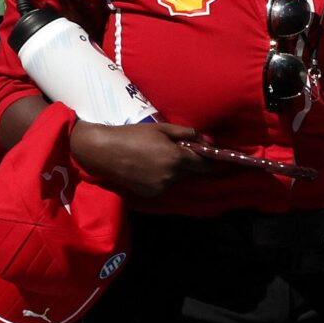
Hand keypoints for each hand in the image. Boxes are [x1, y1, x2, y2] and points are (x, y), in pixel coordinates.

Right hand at [68, 121, 204, 198]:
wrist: (103, 150)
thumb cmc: (132, 135)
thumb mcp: (162, 129)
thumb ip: (188, 134)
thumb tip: (209, 140)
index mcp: (176, 158)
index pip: (204, 164)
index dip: (211, 161)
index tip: (220, 159)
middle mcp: (171, 176)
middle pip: (190, 171)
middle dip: (188, 162)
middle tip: (175, 150)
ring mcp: (160, 187)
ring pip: (176, 178)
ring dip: (174, 170)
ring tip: (156, 156)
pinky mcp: (150, 194)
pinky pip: (163, 185)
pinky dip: (161, 177)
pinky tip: (147, 167)